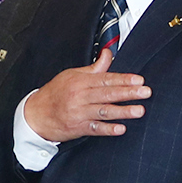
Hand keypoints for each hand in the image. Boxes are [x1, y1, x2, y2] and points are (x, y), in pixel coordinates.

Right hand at [22, 48, 149, 141]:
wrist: (36, 114)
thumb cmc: (55, 93)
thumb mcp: (73, 75)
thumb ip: (94, 68)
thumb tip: (108, 53)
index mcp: (81, 81)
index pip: (106, 79)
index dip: (123, 79)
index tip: (139, 80)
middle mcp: (80, 96)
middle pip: (107, 94)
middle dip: (128, 93)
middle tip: (145, 92)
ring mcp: (79, 112)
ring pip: (104, 111)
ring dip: (123, 111)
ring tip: (139, 110)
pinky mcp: (78, 127)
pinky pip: (95, 128)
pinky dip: (108, 129)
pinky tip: (121, 128)